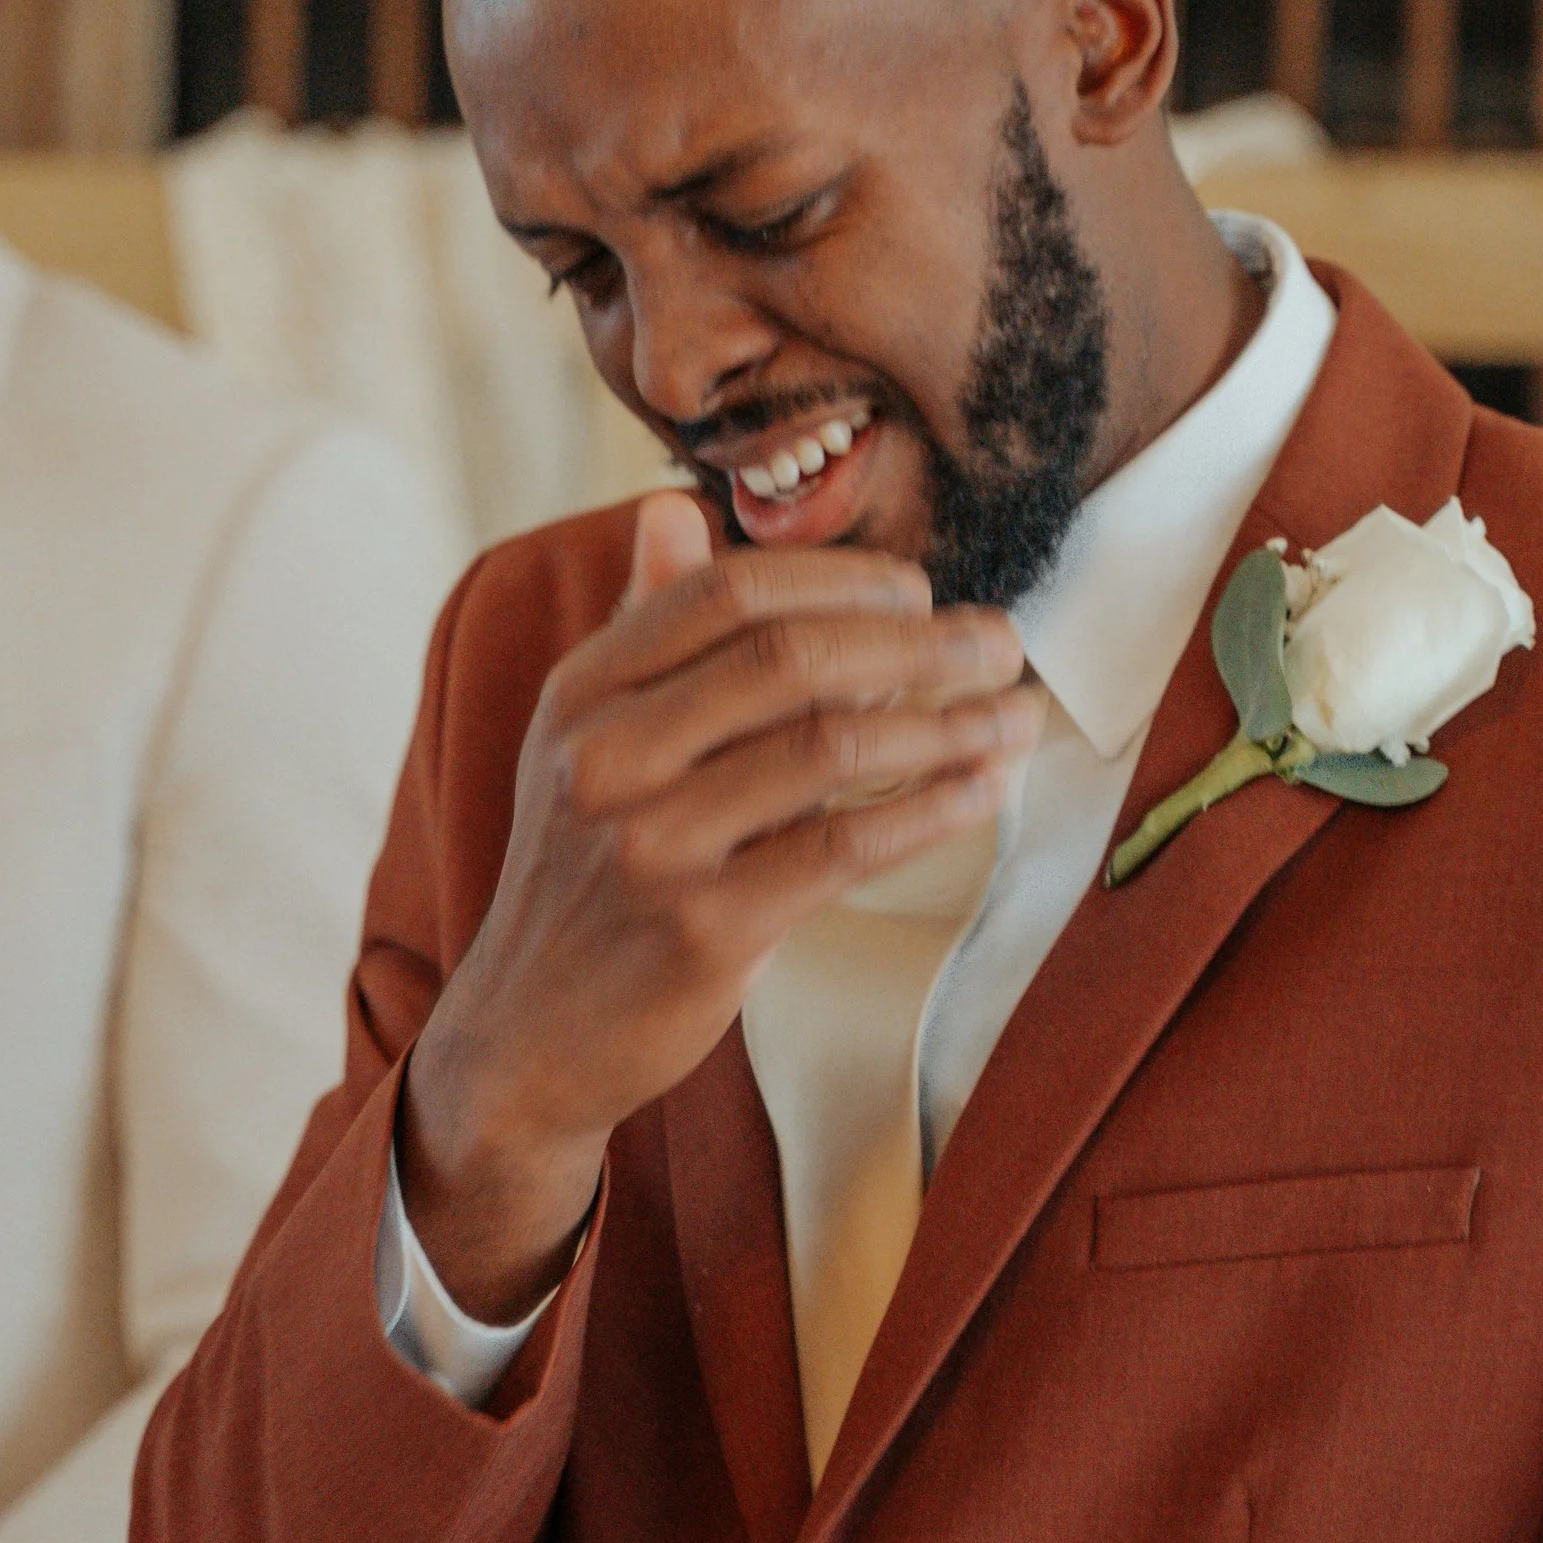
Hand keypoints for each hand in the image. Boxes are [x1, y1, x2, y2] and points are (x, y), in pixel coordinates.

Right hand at [402, 491, 1038, 1316]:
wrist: (528, 1032)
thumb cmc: (584, 872)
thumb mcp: (584, 739)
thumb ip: (642, 628)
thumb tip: (672, 510)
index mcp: (584, 692)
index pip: (726, 592)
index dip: (841, 579)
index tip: (921, 590)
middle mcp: (608, 756)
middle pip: (791, 658)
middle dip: (919, 642)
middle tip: (998, 641)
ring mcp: (652, 844)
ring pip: (831, 749)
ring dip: (947, 724)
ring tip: (1015, 714)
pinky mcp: (704, 928)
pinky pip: (844, 849)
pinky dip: (930, 811)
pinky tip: (980, 790)